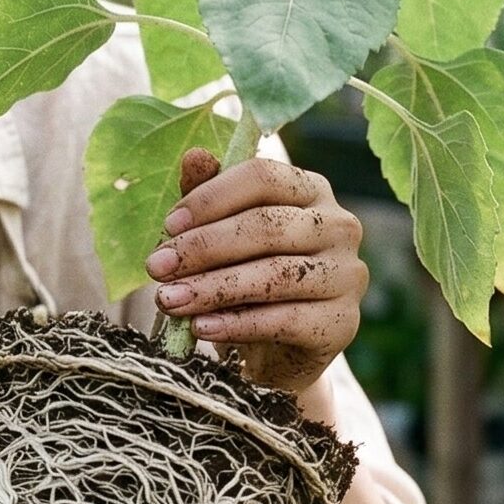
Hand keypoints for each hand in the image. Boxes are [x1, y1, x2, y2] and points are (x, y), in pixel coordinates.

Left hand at [144, 149, 366, 395]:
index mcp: (311, 190)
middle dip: (203, 247)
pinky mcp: (342, 322)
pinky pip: (284, 320)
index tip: (168, 225)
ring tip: (168, 301)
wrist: (280, 348)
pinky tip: (201, 327)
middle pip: (266, 226)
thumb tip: (194, 155)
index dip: (211, 198)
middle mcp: (339, 226)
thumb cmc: (249, 277)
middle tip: (157, 268)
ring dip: (212, 288)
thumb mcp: (225, 237)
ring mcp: (347, 275)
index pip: (262, 176)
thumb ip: (210, 198)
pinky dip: (236, 324)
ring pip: (275, 275)